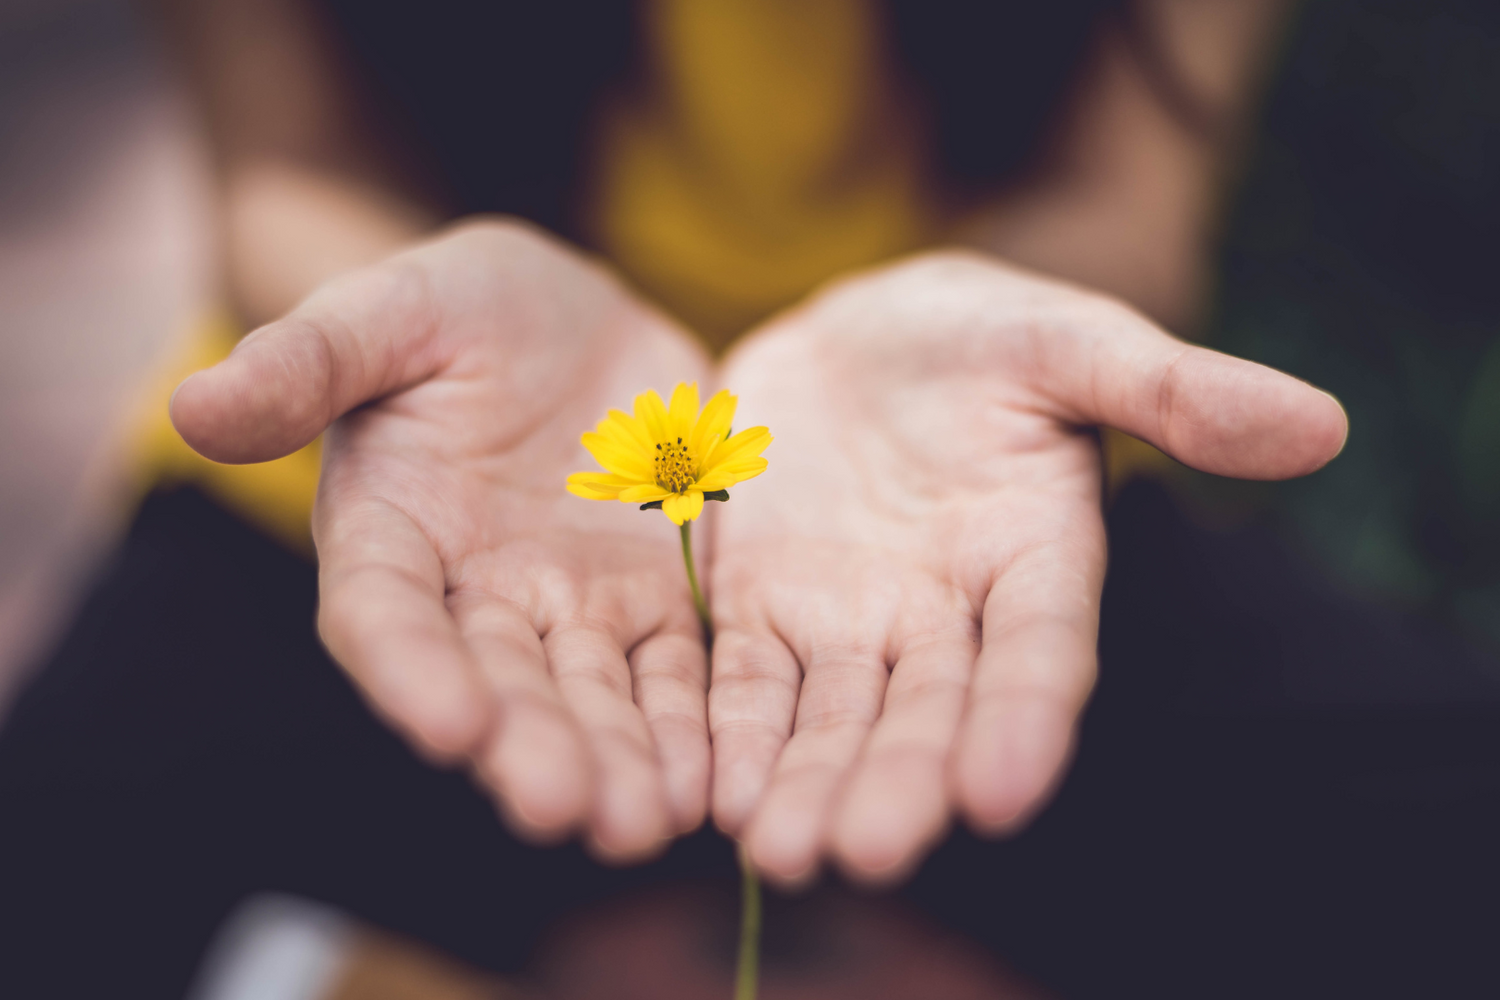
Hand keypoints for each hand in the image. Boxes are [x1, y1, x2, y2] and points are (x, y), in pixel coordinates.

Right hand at [171, 220, 712, 859]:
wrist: (571, 318)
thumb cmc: (459, 307)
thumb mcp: (389, 309)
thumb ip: (307, 360)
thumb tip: (193, 404)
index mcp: (391, 532)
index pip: (385, 615)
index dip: (411, 671)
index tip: (450, 725)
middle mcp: (475, 594)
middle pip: (498, 683)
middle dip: (530, 747)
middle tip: (566, 810)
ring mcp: (570, 606)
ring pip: (592, 696)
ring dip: (617, 761)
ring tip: (645, 823)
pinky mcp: (654, 600)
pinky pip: (674, 671)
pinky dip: (690, 725)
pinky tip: (713, 779)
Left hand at [707, 251, 1346, 884]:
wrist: (856, 337)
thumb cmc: (979, 336)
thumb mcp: (1068, 340)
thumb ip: (1172, 388)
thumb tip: (1321, 425)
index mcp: (1035, 557)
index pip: (1041, 651)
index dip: (1025, 719)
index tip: (1001, 792)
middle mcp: (944, 614)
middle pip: (927, 711)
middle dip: (899, 781)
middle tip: (866, 851)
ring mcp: (848, 620)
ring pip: (832, 717)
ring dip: (808, 784)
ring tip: (781, 851)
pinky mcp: (760, 608)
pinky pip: (744, 681)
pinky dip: (731, 734)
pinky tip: (712, 794)